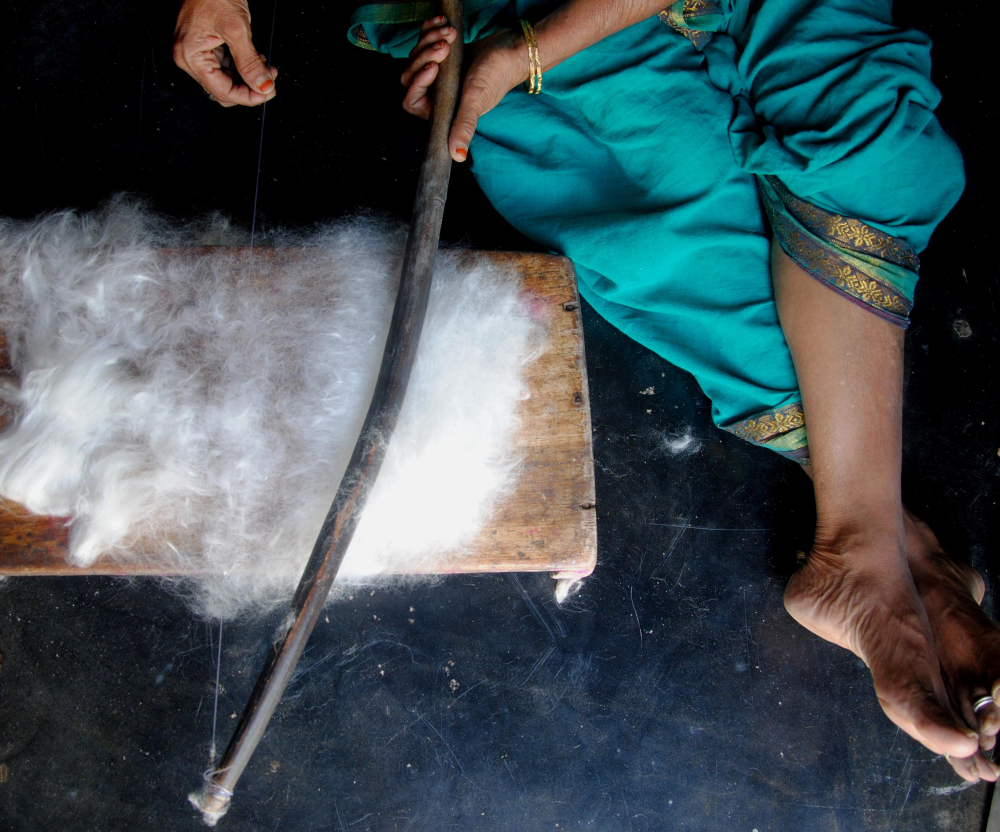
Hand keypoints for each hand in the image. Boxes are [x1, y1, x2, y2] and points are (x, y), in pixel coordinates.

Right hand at [173, 0, 277, 106]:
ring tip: (264, 65)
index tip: (268, 92)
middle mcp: (189, 57)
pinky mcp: (204, 46)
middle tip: (269, 79)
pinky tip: (254, 58)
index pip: (222, 92)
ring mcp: (196, 52)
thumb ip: (250, 63)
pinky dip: (241, 66)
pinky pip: (225, 66)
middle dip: (249, 87)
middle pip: (223, 89)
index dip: (248, 97)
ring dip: (247, 77)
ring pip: (226, 80)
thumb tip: (262, 86)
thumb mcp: (237, 29)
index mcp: (191, 56)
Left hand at [401, 18, 527, 161]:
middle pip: (409, 76)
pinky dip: (430, 30)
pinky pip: (425, 43)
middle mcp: (438, 94)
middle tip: (444, 47)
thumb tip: (457, 156)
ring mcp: (439, 74)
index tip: (435, 67)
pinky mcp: (443, 55)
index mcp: (442, 110)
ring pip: (416, 56)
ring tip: (450, 34)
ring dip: (429, 41)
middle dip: (424, 56)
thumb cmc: (497, 76)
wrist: (513, 49)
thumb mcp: (477, 100)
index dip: (416, 82)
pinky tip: (444, 25)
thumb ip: (465, 126)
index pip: (411, 101)